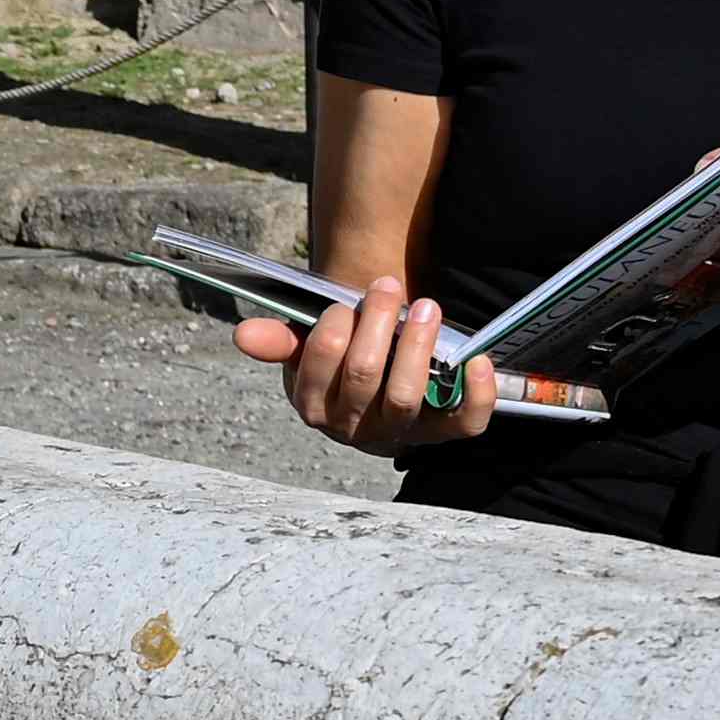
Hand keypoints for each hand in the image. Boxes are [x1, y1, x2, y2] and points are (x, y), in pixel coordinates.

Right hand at [234, 275, 501, 451]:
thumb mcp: (308, 348)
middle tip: (385, 287)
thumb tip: (243, 335)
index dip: (333, 330)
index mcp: (315, 407)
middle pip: (364, 375)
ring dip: (416, 346)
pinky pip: (464, 423)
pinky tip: (476, 360)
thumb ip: (281, 341)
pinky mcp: (442, 431)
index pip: (321, 366)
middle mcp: (355, 429)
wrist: (382, 387)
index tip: (342, 303)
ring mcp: (401, 432)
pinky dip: (475, 393)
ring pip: (406, 396)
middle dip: (376, 323)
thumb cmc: (344, 357)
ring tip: (425, 308)